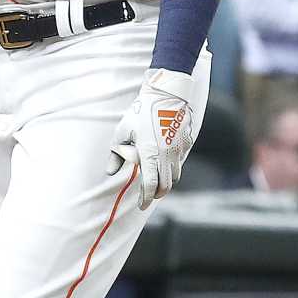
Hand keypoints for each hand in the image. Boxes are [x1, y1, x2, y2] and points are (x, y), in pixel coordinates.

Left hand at [106, 56, 211, 207]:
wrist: (167, 93)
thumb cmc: (141, 111)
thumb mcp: (122, 131)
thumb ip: (116, 154)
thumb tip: (110, 172)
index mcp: (150, 153)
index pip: (151, 186)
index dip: (146, 199)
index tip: (141, 205)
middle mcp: (167, 155)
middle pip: (165, 186)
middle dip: (156, 194)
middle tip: (147, 197)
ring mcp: (178, 149)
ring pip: (175, 176)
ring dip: (165, 182)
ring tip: (155, 181)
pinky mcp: (186, 142)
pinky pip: (180, 161)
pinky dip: (172, 168)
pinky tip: (163, 163)